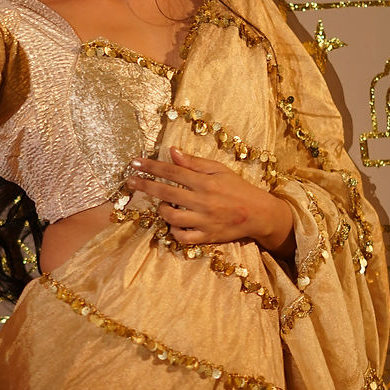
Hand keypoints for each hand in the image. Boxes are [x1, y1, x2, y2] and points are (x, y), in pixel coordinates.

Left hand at [126, 147, 294, 256]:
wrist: (258, 213)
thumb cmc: (238, 188)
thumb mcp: (219, 170)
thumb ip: (194, 163)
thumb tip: (172, 152)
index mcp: (205, 182)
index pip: (172, 172)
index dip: (151, 167)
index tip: (134, 163)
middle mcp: (203, 201)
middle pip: (166, 192)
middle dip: (145, 185)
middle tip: (130, 181)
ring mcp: (204, 221)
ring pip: (172, 217)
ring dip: (162, 209)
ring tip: (162, 204)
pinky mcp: (206, 237)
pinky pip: (183, 237)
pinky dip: (174, 231)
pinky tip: (174, 223)